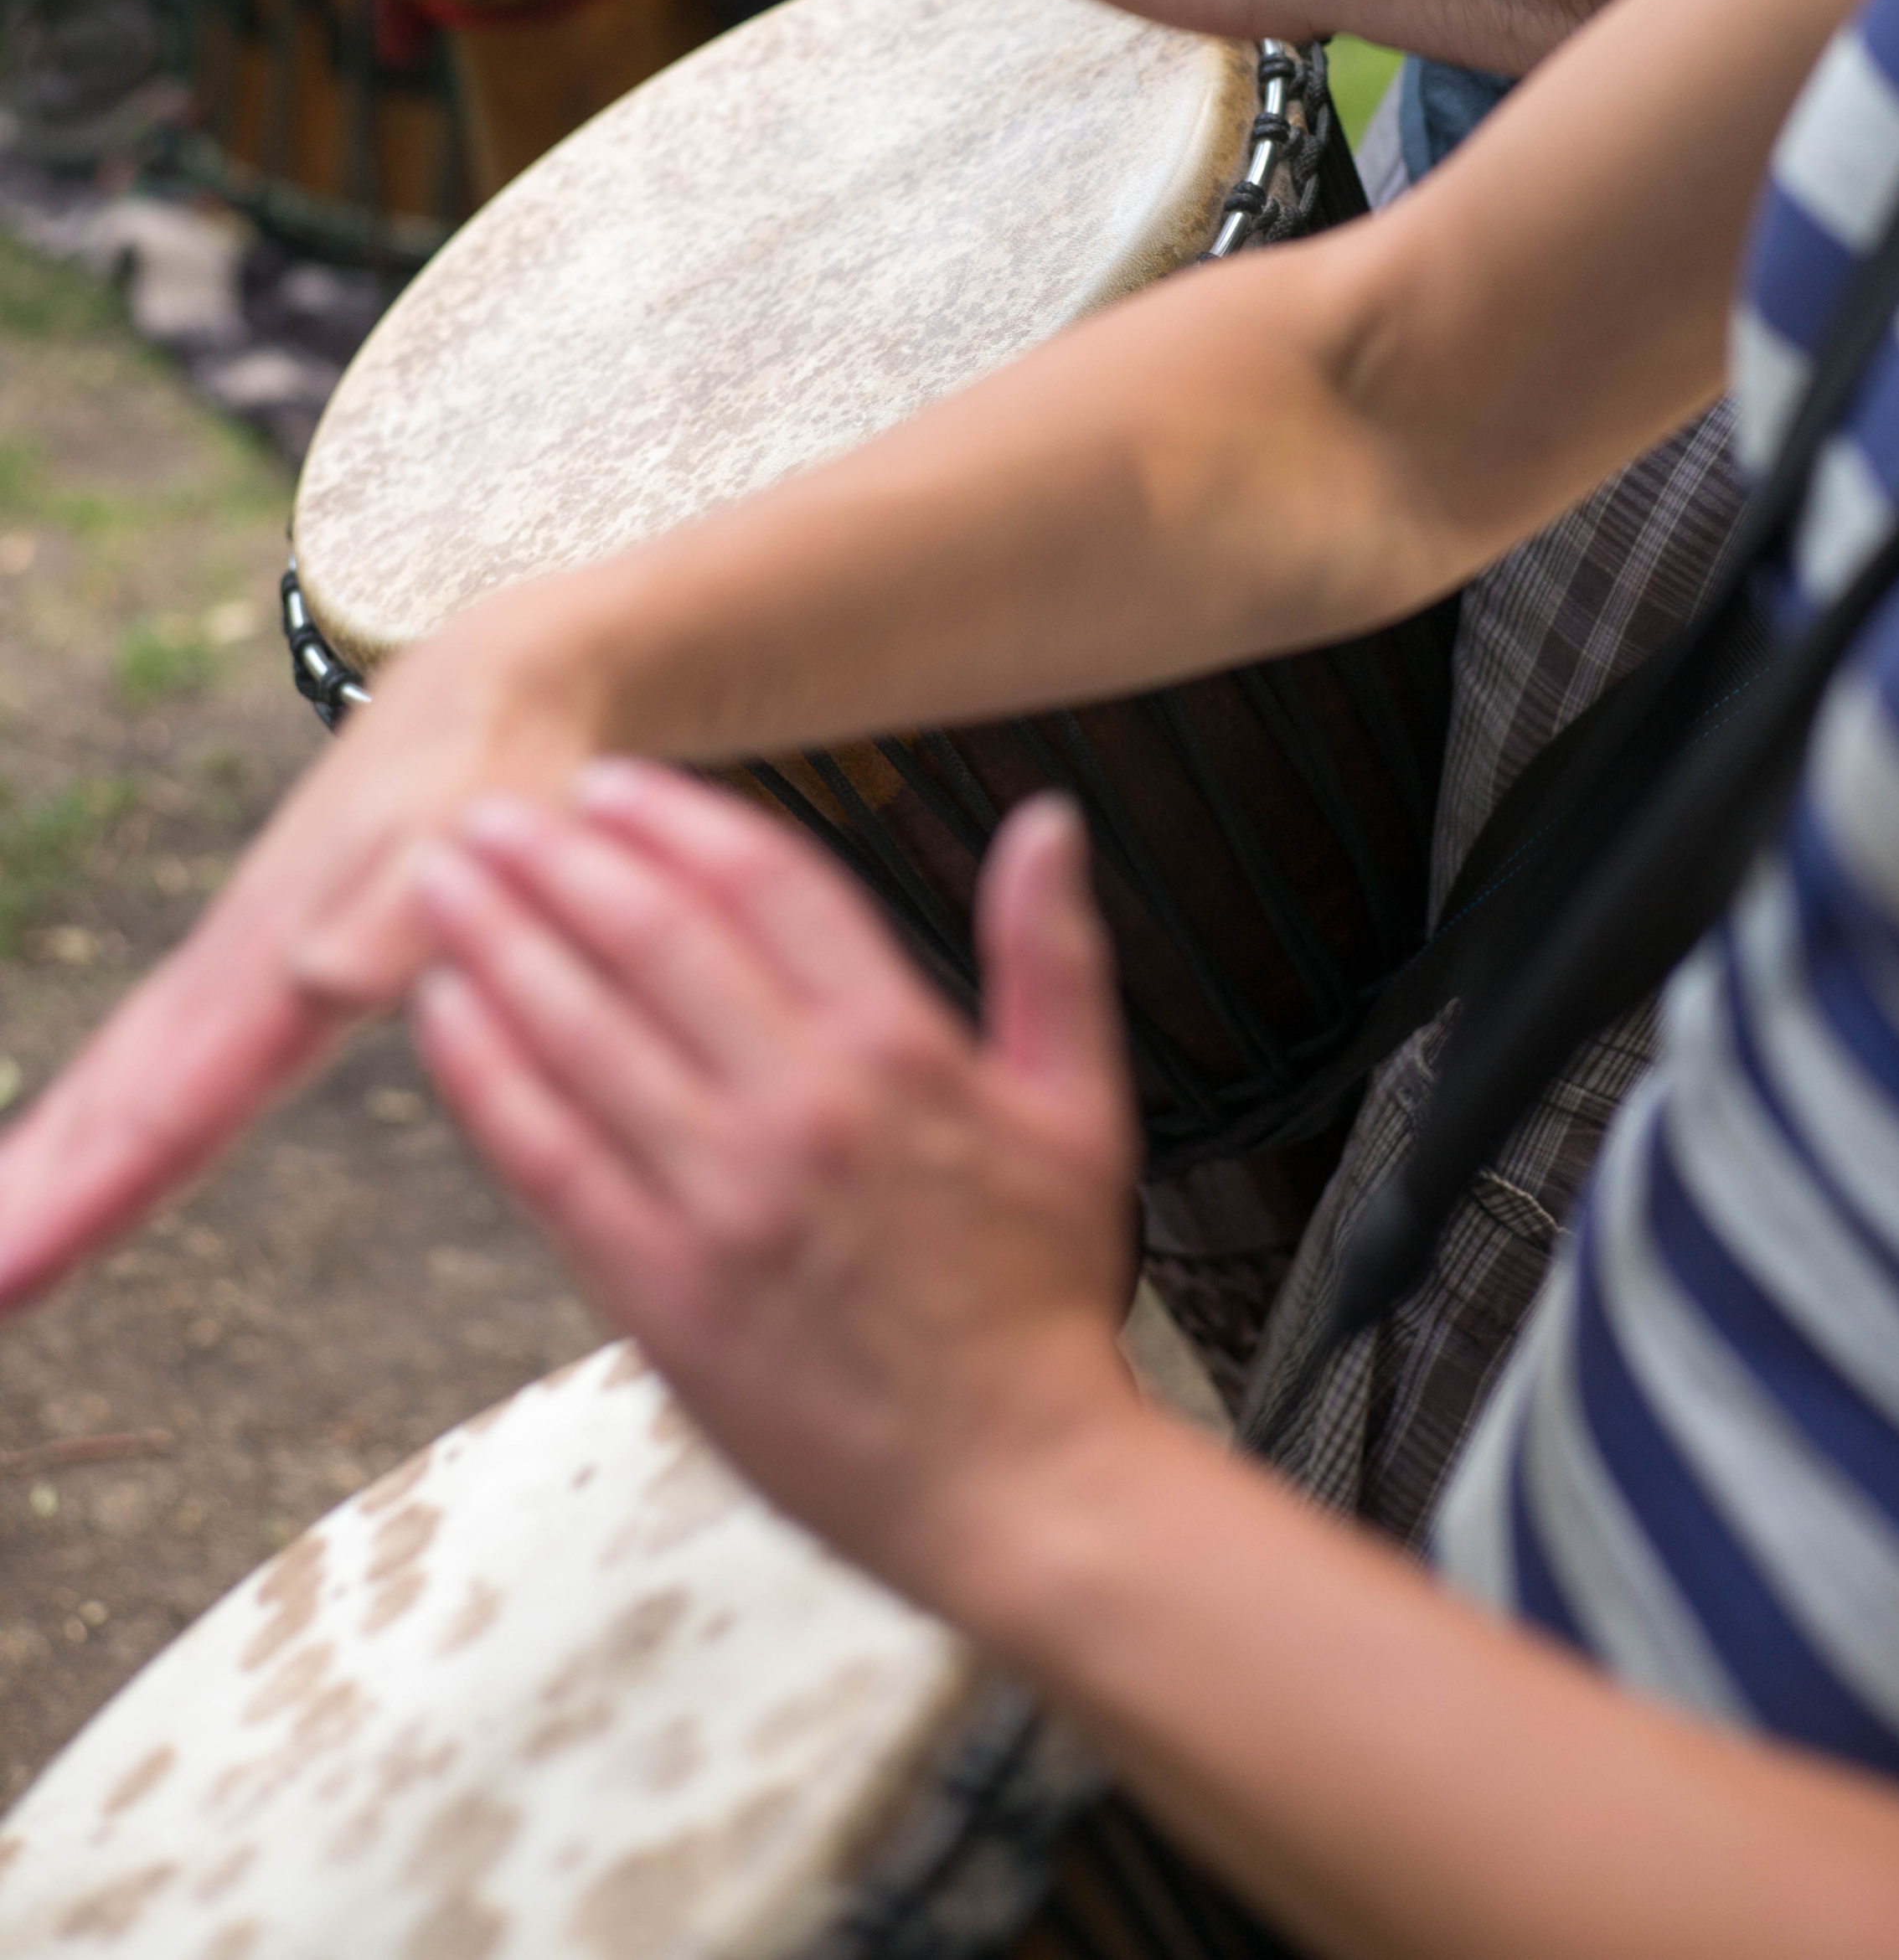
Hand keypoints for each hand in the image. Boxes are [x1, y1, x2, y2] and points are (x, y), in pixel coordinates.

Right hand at [0, 597, 609, 1313]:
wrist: (494, 681)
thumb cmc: (496, 758)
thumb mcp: (467, 822)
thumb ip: (402, 905)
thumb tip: (320, 980)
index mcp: (288, 959)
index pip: (175, 1100)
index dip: (91, 1191)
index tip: (1, 1274)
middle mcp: (241, 969)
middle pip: (120, 1103)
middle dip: (37, 1201)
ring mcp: (240, 967)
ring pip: (123, 1083)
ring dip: (46, 1172)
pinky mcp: (264, 967)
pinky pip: (159, 1065)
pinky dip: (93, 1126)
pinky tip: (55, 1177)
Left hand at [411, 768, 1143, 1606]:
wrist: (1016, 1487)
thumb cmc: (1044, 1304)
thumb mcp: (1082, 1110)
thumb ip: (1054, 955)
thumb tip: (1048, 820)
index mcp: (904, 1052)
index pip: (769, 887)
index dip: (677, 822)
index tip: (609, 785)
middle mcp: (804, 1110)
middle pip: (654, 942)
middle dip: (559, 863)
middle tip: (490, 811)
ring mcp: (723, 1203)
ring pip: (585, 1037)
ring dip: (501, 946)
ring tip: (441, 883)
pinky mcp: (662, 1295)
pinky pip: (549, 1162)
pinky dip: (488, 1078)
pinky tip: (445, 1018)